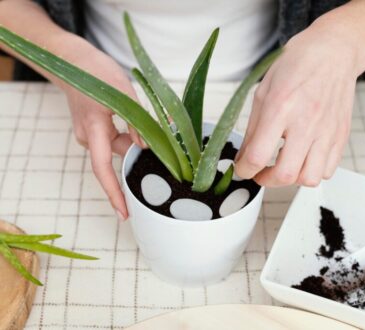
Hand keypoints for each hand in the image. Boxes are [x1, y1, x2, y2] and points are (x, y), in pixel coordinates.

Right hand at [63, 42, 145, 219]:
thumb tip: (147, 146)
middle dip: (136, 163)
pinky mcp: (95, 129)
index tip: (123, 212)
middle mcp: (89, 136)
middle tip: (160, 168)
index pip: (102, 168)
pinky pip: (115, 140)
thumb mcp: (123, 91)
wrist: (74, 61)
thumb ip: (136, 119)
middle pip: (116, 158)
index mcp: (93, 128)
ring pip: (118, 147)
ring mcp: (90, 133)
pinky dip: (130, 138)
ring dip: (136, 145)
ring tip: (157, 138)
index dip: (113, 192)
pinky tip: (142, 131)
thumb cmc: (96, 72)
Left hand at [235, 19, 364, 186]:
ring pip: (310, 178)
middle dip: (266, 180)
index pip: (258, 155)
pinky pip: (328, 170)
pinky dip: (312, 171)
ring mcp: (327, 131)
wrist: (333, 52)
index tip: (241, 169)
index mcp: (281, 109)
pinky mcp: (341, 136)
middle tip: (259, 173)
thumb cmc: (297, 65)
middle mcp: (306, 123)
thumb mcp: (263, 92)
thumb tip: (244, 156)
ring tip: (283, 166)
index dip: (244, 169)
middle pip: (285, 174)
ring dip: (291, 179)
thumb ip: (252, 128)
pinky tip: (303, 158)